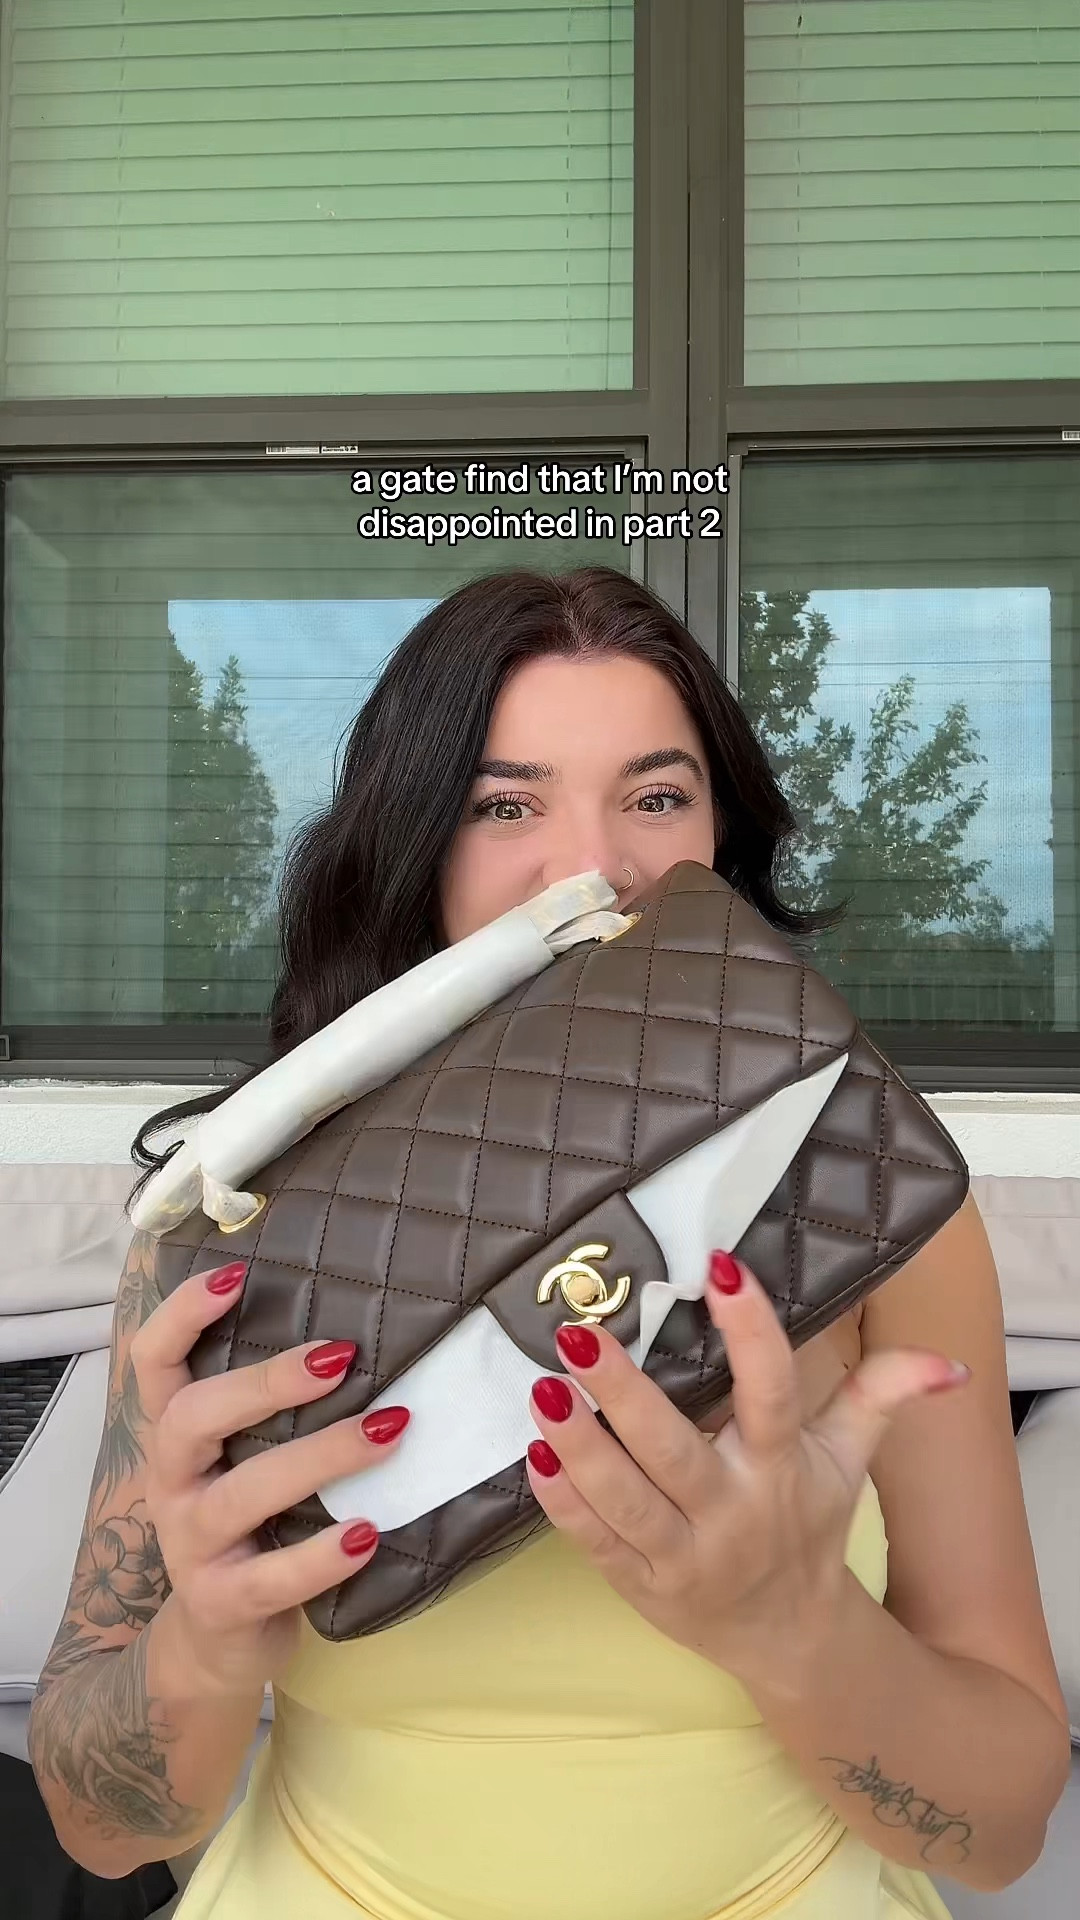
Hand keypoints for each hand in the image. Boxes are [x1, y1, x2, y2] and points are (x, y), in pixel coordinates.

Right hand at [130, 1261, 406, 1693]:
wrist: (217, 1641)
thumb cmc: (251, 1523)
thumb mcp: (245, 1457)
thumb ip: (274, 1405)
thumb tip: (356, 1327)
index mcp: (176, 1435)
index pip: (153, 1361)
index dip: (183, 1314)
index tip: (236, 1274)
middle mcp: (172, 1482)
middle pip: (193, 1417)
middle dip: (266, 1382)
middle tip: (341, 1356)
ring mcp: (191, 1545)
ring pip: (242, 1494)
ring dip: (320, 1456)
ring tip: (389, 1429)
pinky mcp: (222, 1602)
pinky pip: (269, 1577)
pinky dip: (320, 1554)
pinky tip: (367, 1532)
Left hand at [525, 1253, 968, 1694]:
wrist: (790, 1639)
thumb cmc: (808, 1525)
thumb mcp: (850, 1459)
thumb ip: (883, 1396)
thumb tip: (948, 1364)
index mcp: (783, 1466)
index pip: (771, 1391)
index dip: (750, 1330)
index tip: (719, 1266)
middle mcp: (734, 1510)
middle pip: (675, 1451)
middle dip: (626, 1395)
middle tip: (579, 1336)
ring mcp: (684, 1554)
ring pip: (625, 1500)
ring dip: (579, 1446)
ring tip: (542, 1390)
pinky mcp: (640, 1584)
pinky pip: (595, 1544)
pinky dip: (563, 1504)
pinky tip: (532, 1456)